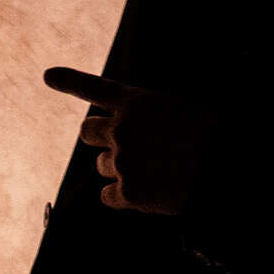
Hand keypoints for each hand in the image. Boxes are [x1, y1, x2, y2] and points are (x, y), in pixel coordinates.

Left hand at [43, 67, 216, 215]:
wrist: (226, 170)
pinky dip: (123, 196)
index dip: (69, 80)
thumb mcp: (179, 109)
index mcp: (136, 102)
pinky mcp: (128, 193)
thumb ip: (147, 115)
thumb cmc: (210, 137)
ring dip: (120, 168)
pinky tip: (149, 193)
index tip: (47, 76)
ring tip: (153, 171)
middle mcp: (122, 129)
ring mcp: (122, 161)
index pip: (94, 87)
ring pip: (102, 166)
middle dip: (101, 138)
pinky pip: (108, 195)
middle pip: (87, 132)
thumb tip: (127, 128)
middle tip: (126, 146)